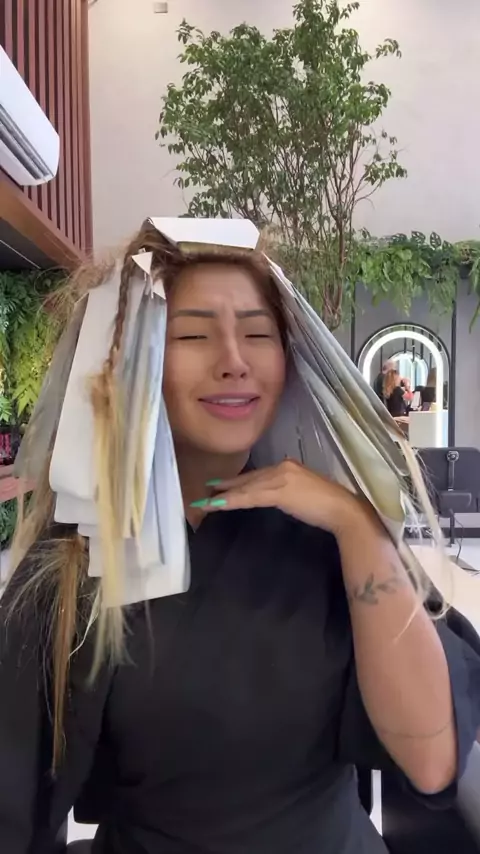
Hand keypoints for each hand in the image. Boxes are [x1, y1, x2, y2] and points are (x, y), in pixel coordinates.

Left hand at [191, 459, 367, 537]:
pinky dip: (233, 501)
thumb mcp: (301, 495)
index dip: (237, 482)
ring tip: (205, 502)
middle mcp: (283, 467)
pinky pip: (251, 496)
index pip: (257, 475)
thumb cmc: (327, 508)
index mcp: (288, 467)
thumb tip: (269, 499)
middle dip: (226, 487)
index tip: (219, 487)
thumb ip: (285, 493)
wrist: (344, 511)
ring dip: (224, 496)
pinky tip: (220, 504)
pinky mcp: (281, 491)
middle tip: (205, 492)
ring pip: (246, 488)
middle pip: (248, 479)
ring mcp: (282, 477)